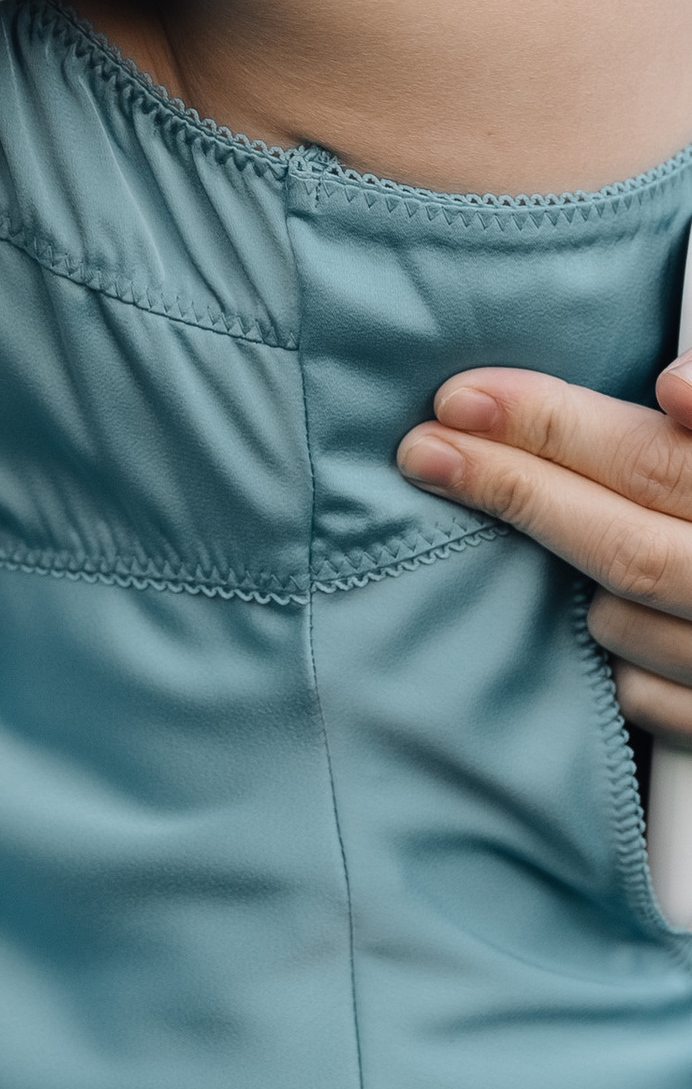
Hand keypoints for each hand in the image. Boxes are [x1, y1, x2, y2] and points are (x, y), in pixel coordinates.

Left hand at [397, 363, 691, 747]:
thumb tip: (673, 388)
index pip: (653, 462)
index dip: (552, 424)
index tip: (459, 399)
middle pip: (621, 549)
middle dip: (511, 491)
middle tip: (423, 450)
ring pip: (620, 627)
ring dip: (568, 582)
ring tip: (544, 538)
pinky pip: (644, 700)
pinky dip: (611, 659)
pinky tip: (602, 622)